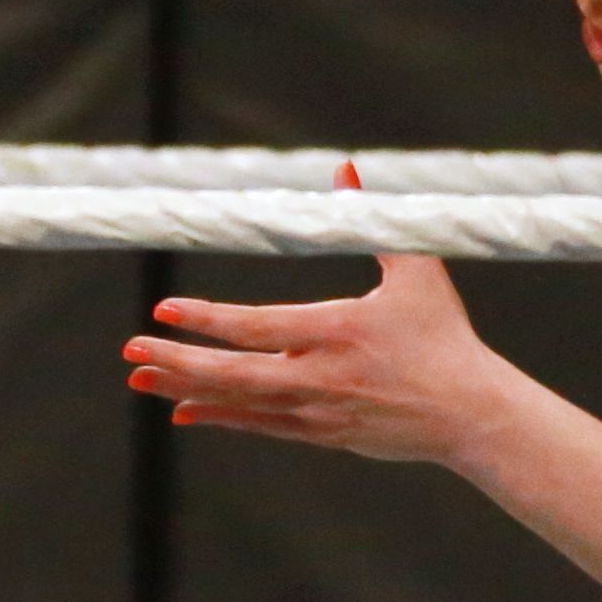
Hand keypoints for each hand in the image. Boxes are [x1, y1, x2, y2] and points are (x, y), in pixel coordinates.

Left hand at [124, 233, 521, 470]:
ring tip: (139, 378)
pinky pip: (258, 425)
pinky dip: (219, 416)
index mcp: (337, 331)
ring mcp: (317, 410)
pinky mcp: (321, 433)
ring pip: (239, 401)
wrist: (472, 414)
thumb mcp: (417, 272)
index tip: (163, 309)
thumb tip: (346, 168)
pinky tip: (182, 409)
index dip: (207, 320)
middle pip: (234, 371)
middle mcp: (319, 375)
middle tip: (130, 349)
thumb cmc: (445, 337)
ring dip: (186, 388)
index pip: (257, 326)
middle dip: (178, 360)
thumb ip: (371, 220)